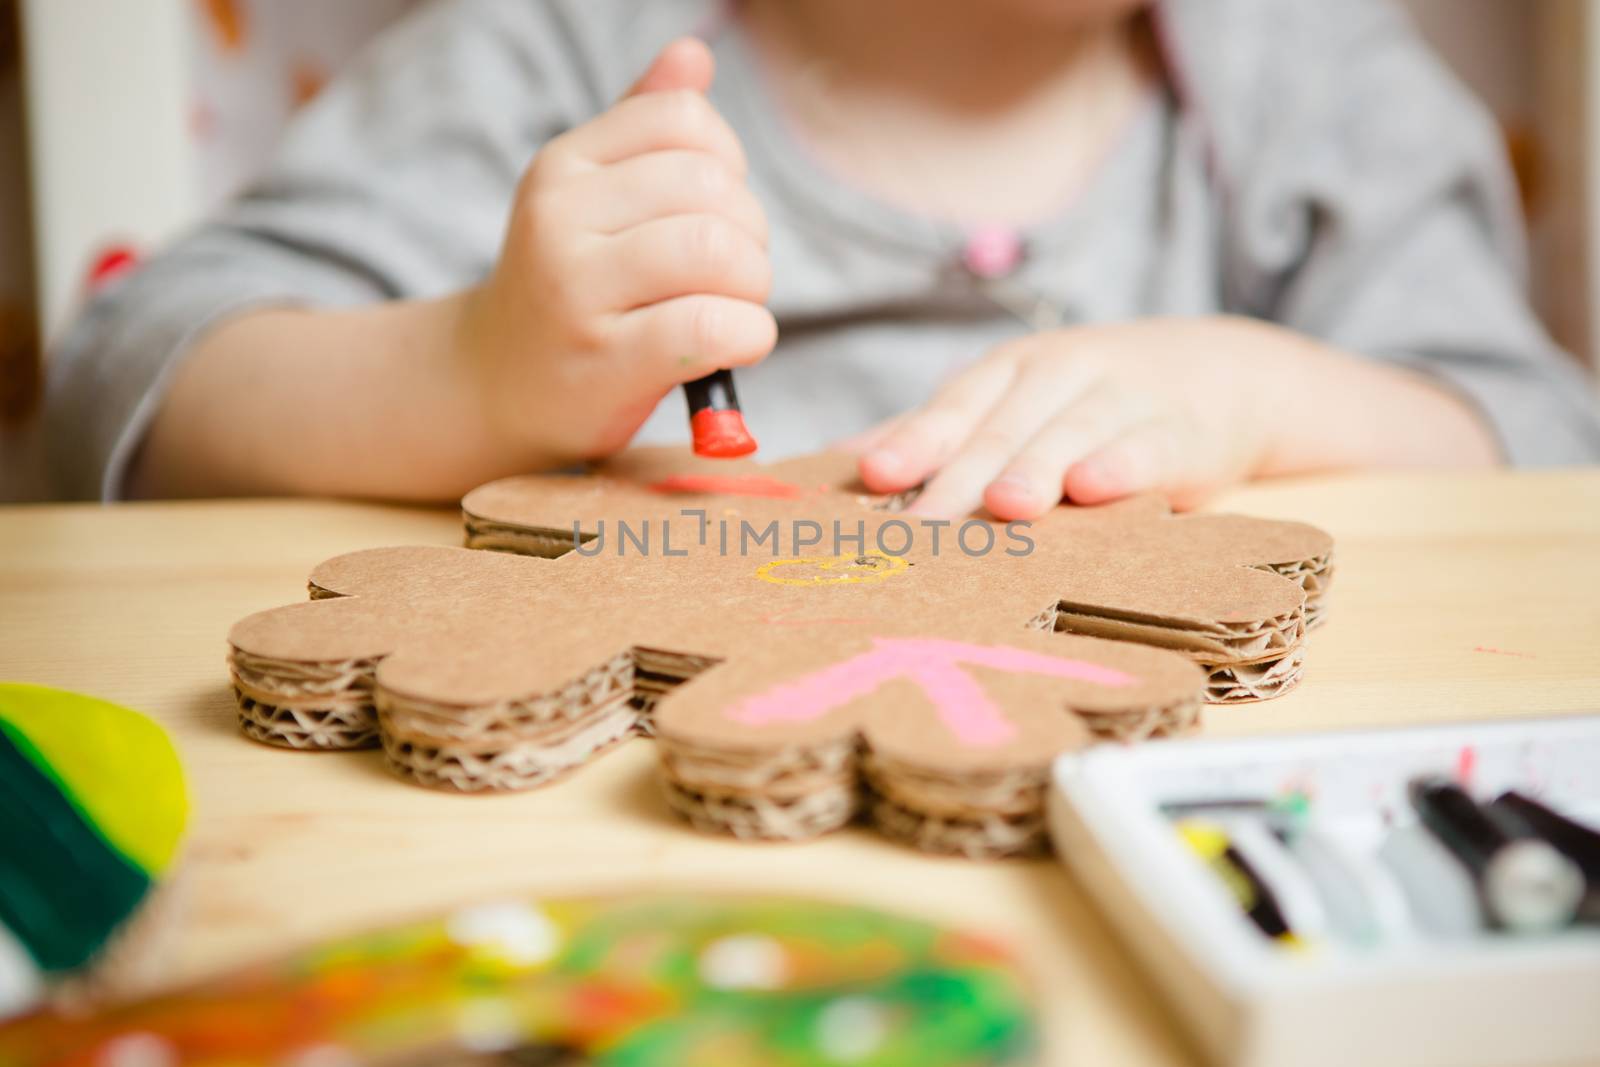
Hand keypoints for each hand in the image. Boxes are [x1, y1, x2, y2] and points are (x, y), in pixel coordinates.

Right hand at [460, 38, 775, 464]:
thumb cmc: (569, 287)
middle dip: (750, 235)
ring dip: (752, 286)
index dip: (729, 164)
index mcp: (564, 165)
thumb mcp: (590, 198)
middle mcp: (560, 217)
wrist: (494, 385)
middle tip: (732, 276)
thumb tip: (693, 55)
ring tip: (732, 309)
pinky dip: (748, 335)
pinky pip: (711, 326)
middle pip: (711, 188)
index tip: (716, 212)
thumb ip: (641, 126)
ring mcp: (576, 289)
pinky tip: (737, 345)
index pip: (685, 119)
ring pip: (716, 250)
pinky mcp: (604, 360)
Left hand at [855, 318, 1328, 519]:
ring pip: (1069, 435)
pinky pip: (1146, 448)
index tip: (875, 477)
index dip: (915, 440)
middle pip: (1001, 430)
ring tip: (1002, 509)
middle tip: (920, 533)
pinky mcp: (1181, 434)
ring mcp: (1122, 399)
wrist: (1224, 373)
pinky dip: (1121, 466)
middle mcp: (1060, 375)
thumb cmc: (1089, 400)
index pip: (955, 407)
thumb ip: (938, 431)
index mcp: (1010, 370)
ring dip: (1034, 470)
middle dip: (959, 481)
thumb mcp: (1014, 401)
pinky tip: (1092, 488)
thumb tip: (842, 458)